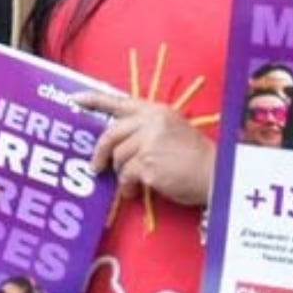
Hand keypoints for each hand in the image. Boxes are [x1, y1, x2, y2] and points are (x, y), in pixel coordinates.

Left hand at [75, 90, 216, 207]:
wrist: (217, 176)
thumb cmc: (195, 157)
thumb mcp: (172, 130)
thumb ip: (145, 129)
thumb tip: (115, 141)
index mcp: (156, 111)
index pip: (119, 102)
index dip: (95, 100)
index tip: (75, 99)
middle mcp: (151, 123)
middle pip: (111, 135)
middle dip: (100, 153)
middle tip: (96, 167)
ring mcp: (149, 143)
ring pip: (118, 158)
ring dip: (120, 174)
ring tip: (130, 184)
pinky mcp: (148, 165)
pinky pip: (126, 176)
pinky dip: (127, 187)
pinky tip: (134, 192)